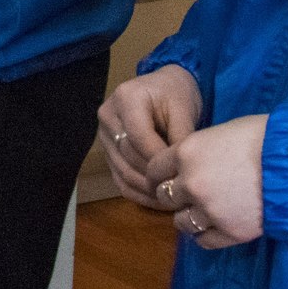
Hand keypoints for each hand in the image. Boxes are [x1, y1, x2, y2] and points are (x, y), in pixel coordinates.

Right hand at [96, 65, 203, 205]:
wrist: (164, 87)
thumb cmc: (176, 94)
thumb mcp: (184, 109)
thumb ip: (182, 137)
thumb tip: (181, 170)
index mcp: (126, 98)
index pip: (138, 138)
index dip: (159, 160)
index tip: (181, 175)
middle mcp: (108, 116)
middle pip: (128, 157)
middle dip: (154, 177)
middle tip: (179, 194)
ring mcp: (103, 135)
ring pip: (122, 172)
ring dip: (147, 190)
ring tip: (171, 199)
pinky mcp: (107, 151)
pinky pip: (119, 178)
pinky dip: (139, 193)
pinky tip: (158, 201)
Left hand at [143, 114, 267, 248]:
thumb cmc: (264, 137)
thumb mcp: (222, 132)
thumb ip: (199, 150)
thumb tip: (192, 160)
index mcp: (186, 152)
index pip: (155, 169)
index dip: (159, 175)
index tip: (164, 179)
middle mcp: (191, 183)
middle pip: (165, 196)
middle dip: (175, 196)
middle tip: (189, 195)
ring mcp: (208, 210)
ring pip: (180, 222)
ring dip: (188, 217)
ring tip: (204, 212)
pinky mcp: (228, 231)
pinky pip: (203, 240)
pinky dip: (207, 235)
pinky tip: (216, 226)